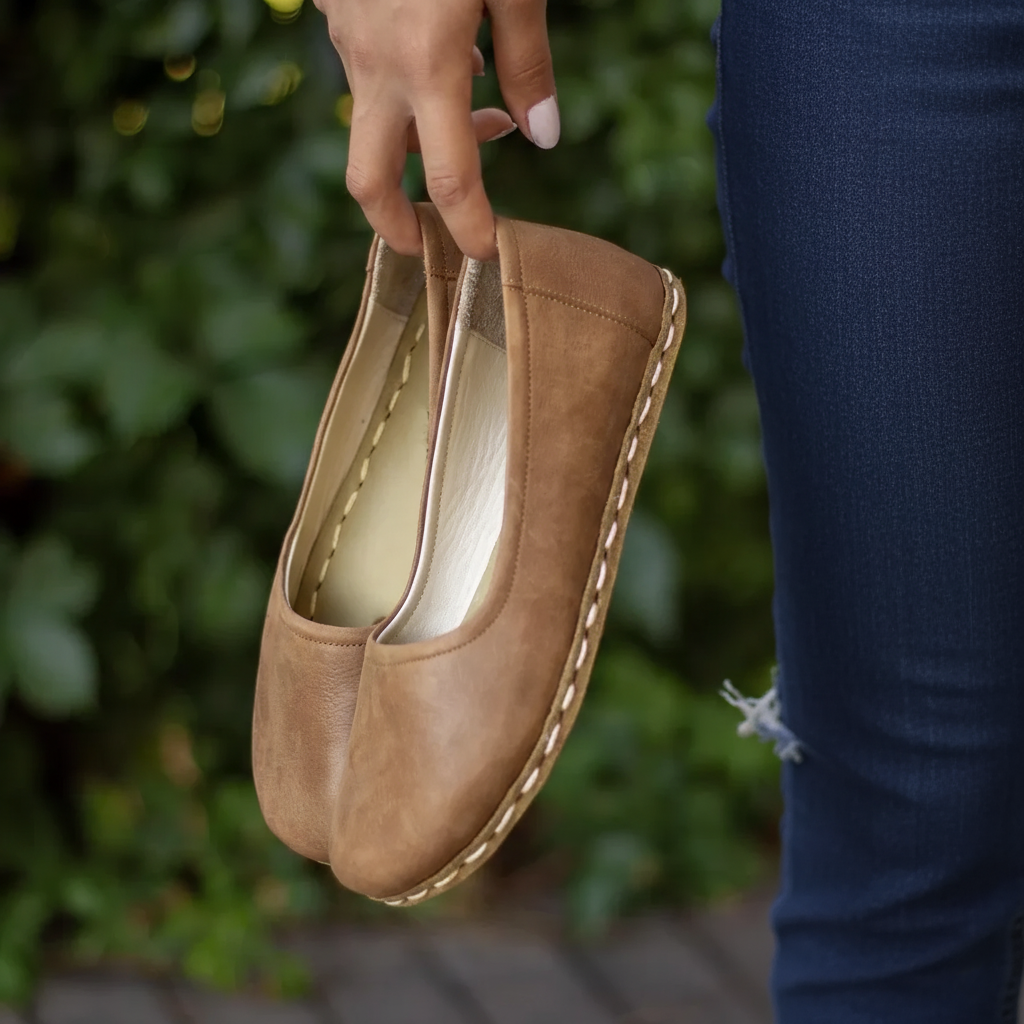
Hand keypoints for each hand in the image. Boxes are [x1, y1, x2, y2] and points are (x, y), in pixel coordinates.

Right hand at [314, 0, 557, 259]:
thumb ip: (528, 62)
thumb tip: (542, 135)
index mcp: (428, 63)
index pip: (450, 180)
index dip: (470, 228)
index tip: (486, 252)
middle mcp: (378, 64)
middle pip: (369, 179)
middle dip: (394, 225)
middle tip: (424, 242)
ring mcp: (347, 37)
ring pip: (373, 119)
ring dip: (416, 137)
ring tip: (477, 109)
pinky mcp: (333, 6)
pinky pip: (365, 67)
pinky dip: (401, 81)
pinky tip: (438, 43)